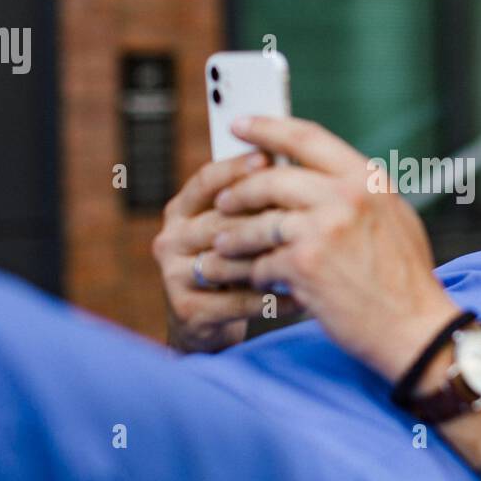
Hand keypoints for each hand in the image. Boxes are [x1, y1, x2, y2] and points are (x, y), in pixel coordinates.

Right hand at [152, 150, 302, 353]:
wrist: (205, 323)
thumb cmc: (233, 263)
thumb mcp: (234, 228)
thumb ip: (252, 201)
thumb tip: (293, 163)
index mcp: (180, 210)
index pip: (206, 181)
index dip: (236, 169)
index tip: (270, 157)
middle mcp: (170, 239)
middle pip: (220, 221)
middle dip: (264, 218)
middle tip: (307, 213)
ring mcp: (173, 276)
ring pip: (229, 261)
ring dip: (271, 260)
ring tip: (311, 256)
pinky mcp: (187, 311)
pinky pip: (236, 302)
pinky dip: (272, 300)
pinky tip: (302, 296)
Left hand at [212, 116, 462, 381]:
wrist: (416, 328)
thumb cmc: (405, 277)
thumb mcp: (393, 216)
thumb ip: (355, 191)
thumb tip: (313, 173)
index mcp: (366, 179)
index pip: (307, 138)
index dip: (267, 128)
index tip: (240, 124)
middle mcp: (345, 197)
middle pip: (271, 179)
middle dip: (239, 191)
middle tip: (222, 201)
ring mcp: (323, 230)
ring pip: (259, 223)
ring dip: (234, 237)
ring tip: (221, 246)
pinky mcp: (305, 265)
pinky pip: (262, 262)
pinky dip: (255, 274)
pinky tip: (255, 281)